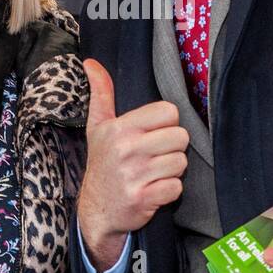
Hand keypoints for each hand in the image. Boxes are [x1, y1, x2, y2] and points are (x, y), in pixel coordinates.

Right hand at [77, 58, 188, 271]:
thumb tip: (91, 62)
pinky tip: (153, 190)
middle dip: (172, 148)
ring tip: (153, 173)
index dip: (166, 124)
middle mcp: (126, 149)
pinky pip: (176, 187)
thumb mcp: (98, 127)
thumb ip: (101, 93)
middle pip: (180, 137)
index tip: (153, 134)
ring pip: (181, 162)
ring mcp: (135, 175)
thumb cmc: (102, 163)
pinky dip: (169, 191)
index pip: (168, 112)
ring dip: (171, 170)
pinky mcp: (143, 199)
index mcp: (119, 128)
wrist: (96, 210)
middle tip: (154, 156)